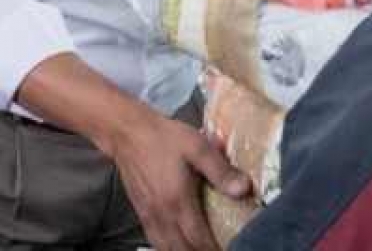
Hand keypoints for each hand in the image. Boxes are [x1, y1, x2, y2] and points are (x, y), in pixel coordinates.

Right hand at [108, 108, 249, 250]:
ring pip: (167, 249)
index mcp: (178, 201)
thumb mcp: (197, 147)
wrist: (127, 132)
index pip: (199, 240)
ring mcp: (149, 215)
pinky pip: (155, 240)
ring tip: (200, 248)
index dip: (216, 249)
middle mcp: (162, 214)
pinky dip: (169, 248)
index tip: (231, 247)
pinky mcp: (141, 212)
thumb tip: (244, 189)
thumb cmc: (163, 137)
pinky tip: (177, 244)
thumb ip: (220, 170)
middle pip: (183, 250)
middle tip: (219, 248)